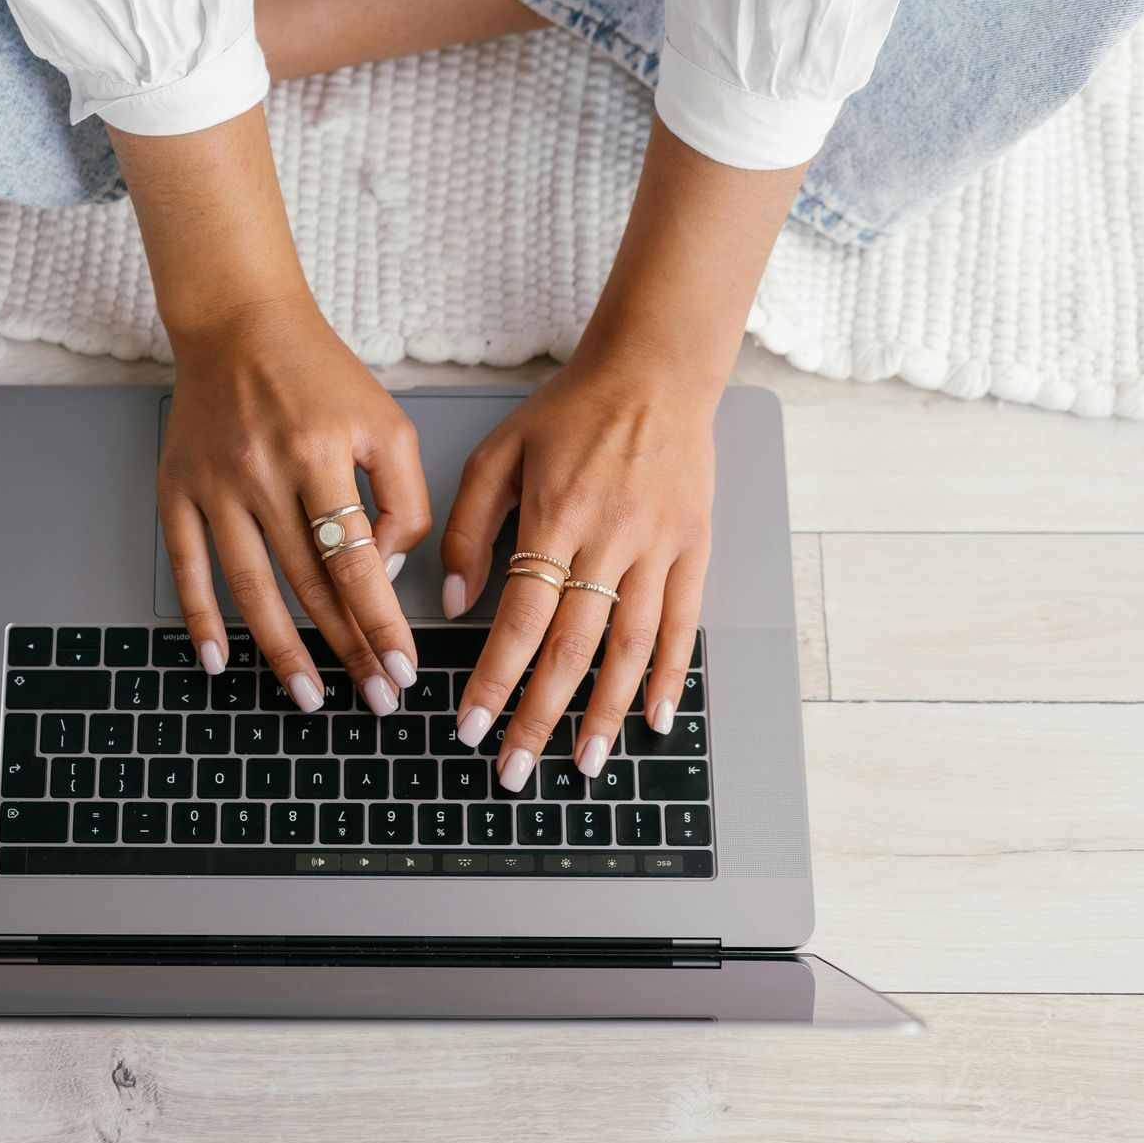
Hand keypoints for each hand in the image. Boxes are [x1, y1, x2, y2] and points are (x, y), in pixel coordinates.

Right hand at [158, 299, 430, 713]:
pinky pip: (187, 566)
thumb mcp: (386, 422)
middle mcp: (262, 471)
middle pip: (308, 583)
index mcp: (319, 452)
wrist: (238, 323)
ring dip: (281, 650)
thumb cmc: (319, 375)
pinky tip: (218, 660)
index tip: (401, 670)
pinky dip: (200, 618)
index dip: (380, 623)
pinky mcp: (176, 488)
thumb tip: (385, 569)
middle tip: (372, 696)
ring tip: (307, 696)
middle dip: (345, 648)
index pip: (356, 561)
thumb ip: (404, 496)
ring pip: (251, 587)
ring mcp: (214, 484)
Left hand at [441, 361, 715, 787]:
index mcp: (554, 515)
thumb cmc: (568, 410)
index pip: (519, 617)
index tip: (470, 726)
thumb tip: (449, 602)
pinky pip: (684, 623)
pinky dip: (671, 676)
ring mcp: (658, 545)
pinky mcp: (694, 547)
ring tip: (583, 764)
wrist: (655, 370)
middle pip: (571, 646)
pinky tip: (656, 719)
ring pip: (631, 646)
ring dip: (605, 712)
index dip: (494, 679)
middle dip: (539, 716)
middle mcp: (610, 537)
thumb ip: (467, 526)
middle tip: (514, 771)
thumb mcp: (496, 453)